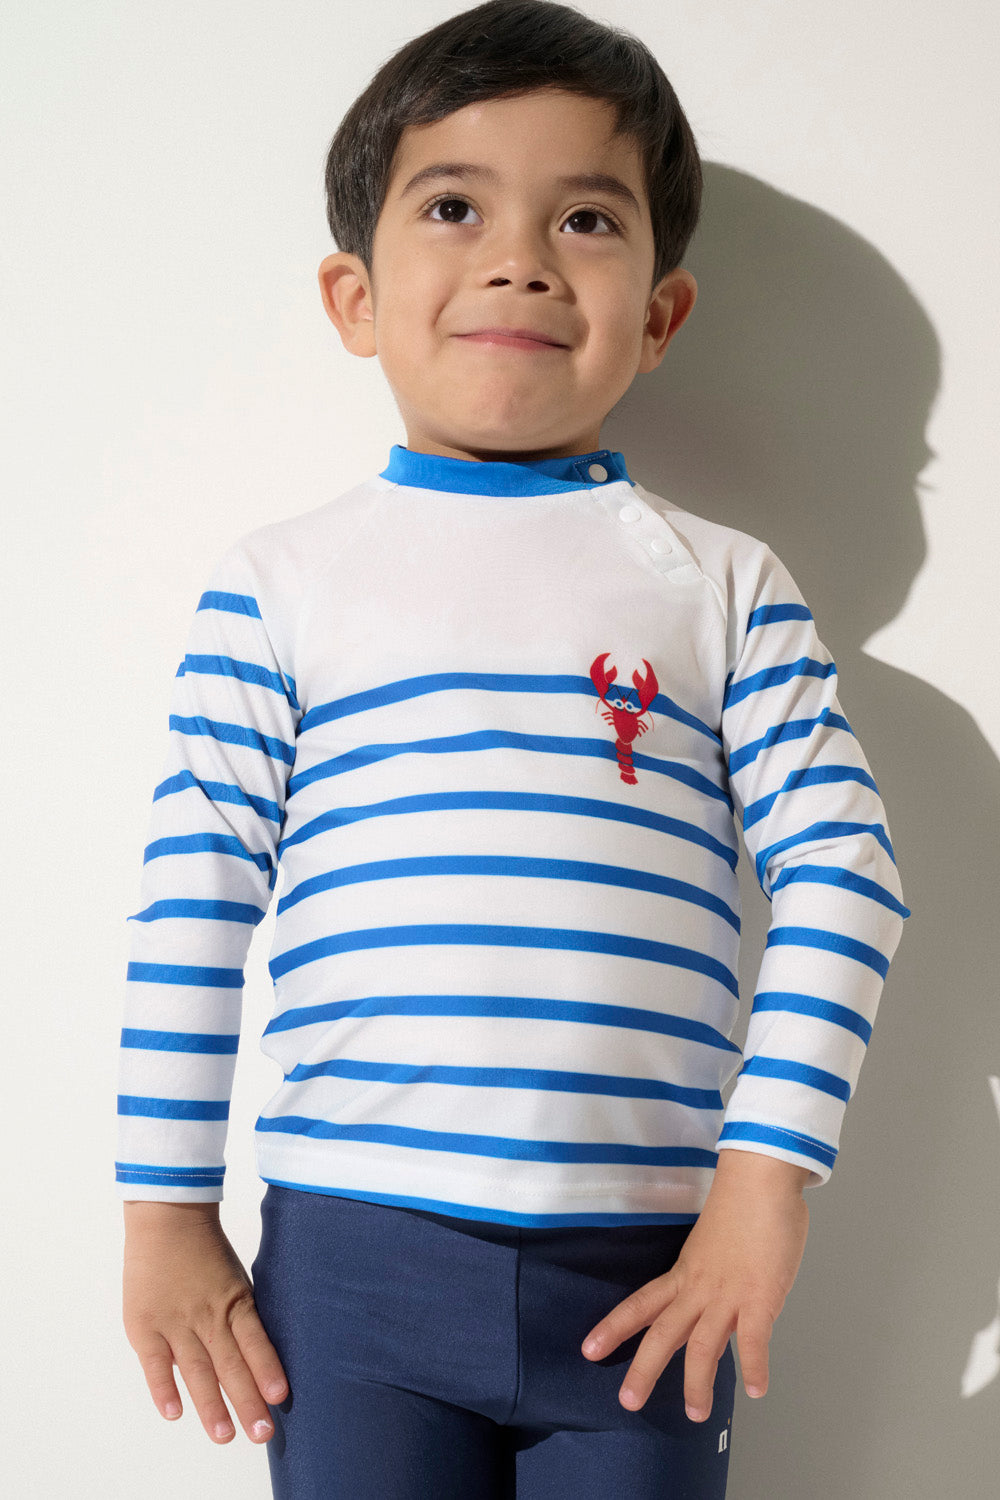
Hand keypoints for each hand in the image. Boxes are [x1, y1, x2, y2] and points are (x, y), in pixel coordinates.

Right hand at [122, 1201, 288, 1444]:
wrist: (168, 1216)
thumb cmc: (207, 1251)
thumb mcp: (237, 1278)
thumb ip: (243, 1316)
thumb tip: (261, 1356)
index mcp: (235, 1300)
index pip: (255, 1342)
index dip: (267, 1370)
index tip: (279, 1398)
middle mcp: (207, 1314)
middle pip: (230, 1364)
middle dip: (247, 1402)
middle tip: (261, 1434)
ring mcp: (175, 1321)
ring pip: (197, 1370)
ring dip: (210, 1405)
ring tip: (223, 1436)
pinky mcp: (145, 1325)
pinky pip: (155, 1363)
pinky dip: (164, 1388)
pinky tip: (174, 1412)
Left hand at [580, 1151, 810, 1419]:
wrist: (759, 1177)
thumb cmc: (742, 1204)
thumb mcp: (713, 1244)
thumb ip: (712, 1274)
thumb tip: (718, 1299)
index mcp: (685, 1271)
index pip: (641, 1303)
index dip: (614, 1327)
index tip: (588, 1350)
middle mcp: (699, 1286)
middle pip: (663, 1333)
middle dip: (644, 1369)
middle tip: (627, 1402)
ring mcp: (728, 1293)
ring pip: (703, 1346)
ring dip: (697, 1384)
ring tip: (696, 1414)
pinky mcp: (760, 1296)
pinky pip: (753, 1340)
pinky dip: (754, 1367)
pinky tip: (756, 1390)